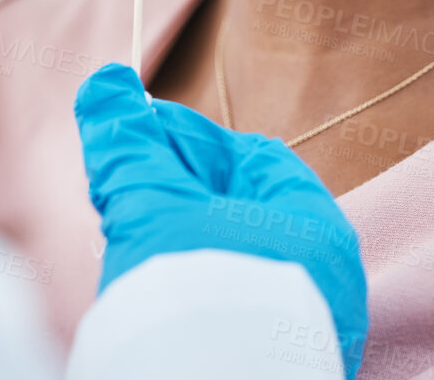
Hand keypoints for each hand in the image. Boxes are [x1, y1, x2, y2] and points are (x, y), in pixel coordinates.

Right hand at [75, 62, 367, 378]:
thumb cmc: (193, 297)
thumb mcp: (151, 205)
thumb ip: (129, 143)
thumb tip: (105, 82)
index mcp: (315, 224)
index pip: (253, 156)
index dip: (188, 142)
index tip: (138, 147)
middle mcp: (328, 279)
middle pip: (242, 211)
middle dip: (180, 198)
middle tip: (127, 202)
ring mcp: (308, 329)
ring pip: (238, 265)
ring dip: (183, 250)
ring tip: (135, 255)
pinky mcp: (283, 364)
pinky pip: (240, 314)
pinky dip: (199, 300)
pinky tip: (157, 303)